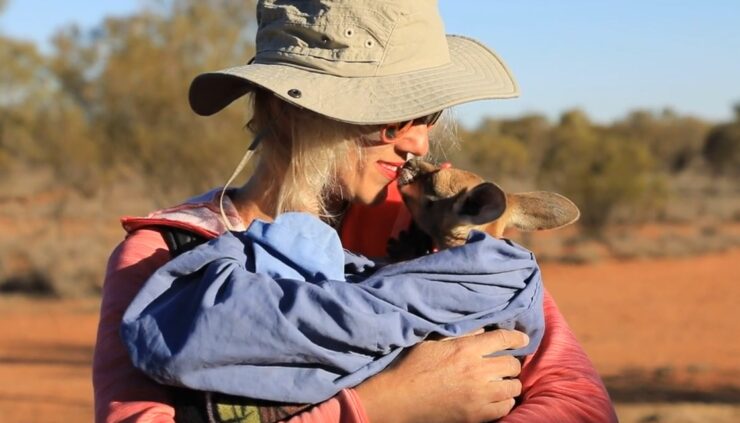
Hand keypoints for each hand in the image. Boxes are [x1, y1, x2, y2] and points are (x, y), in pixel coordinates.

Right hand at [355, 329, 528, 422]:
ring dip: (509, 382)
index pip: (502, 339)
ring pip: (513, 387)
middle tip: (506, 363)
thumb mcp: (434, 342)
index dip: (517, 338)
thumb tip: (482, 329)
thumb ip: (460, 334)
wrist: (401, 398)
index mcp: (466, 349)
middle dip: (511, 362)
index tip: (523, 339)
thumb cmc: (414, 366)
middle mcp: (477, 371)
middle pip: (512, 364)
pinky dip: (504, 402)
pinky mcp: (477, 415)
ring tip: (501, 381)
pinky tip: (496, 398)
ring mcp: (479, 395)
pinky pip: (505, 408)